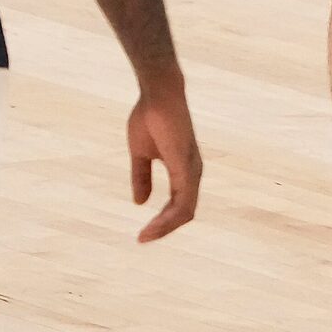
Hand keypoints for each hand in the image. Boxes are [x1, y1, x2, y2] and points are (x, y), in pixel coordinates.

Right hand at [127, 71, 201, 241]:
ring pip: (185, 212)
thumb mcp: (140, 153)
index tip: (142, 233)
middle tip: (143, 238)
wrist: (157, 93)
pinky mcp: (187, 167)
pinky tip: (153, 224)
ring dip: (165, 227)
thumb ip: (141, 176)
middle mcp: (192, 173)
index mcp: (183, 170)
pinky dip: (168, 218)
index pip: (178, 204)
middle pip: (184, 212)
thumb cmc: (149, 116)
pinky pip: (183, 202)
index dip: (162, 220)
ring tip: (145, 236)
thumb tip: (139, 202)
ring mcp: (191, 171)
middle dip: (164, 228)